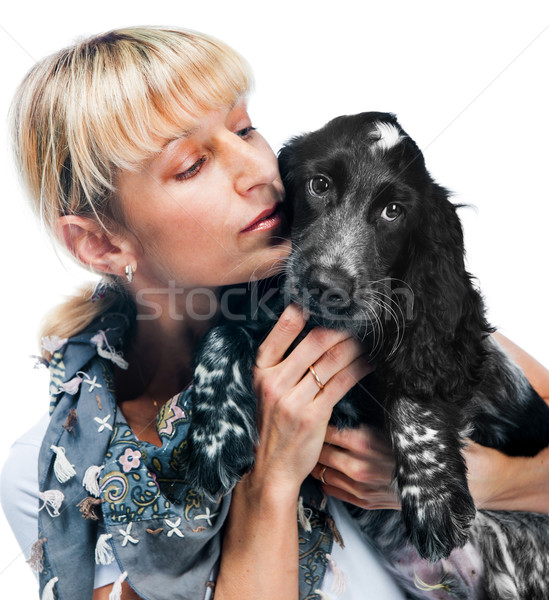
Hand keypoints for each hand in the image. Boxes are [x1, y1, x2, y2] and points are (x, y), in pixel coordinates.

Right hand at [249, 303, 373, 497]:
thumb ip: (283, 363)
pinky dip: (359, 369)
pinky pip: (342, 383)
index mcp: (260, 370)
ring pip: (332, 360)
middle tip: (356, 321)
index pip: (283, 329)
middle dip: (340, 328)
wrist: (270, 467)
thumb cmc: (272, 424)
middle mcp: (274, 381)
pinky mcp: (313, 416)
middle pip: (315, 340)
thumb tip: (313, 331)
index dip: (305, 310)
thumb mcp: (266, 389)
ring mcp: (293, 399)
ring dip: (354, 347)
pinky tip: (368, 363)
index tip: (325, 302)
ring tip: (366, 340)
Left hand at [311, 424, 399, 509]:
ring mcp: (359, 487)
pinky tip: (325, 473)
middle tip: (308, 439)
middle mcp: (358, 467)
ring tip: (313, 456)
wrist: (431, 482)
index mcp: (363, 443)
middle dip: (313, 445)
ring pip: (324, 474)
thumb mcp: (385, 430)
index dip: (318, 426)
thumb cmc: (407, 452)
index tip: (314, 423)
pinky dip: (326, 481)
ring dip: (317, 465)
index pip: (327, 433)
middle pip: (322, 454)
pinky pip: (332, 490)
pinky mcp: (363, 501)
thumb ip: (359, 426)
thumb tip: (336, 417)